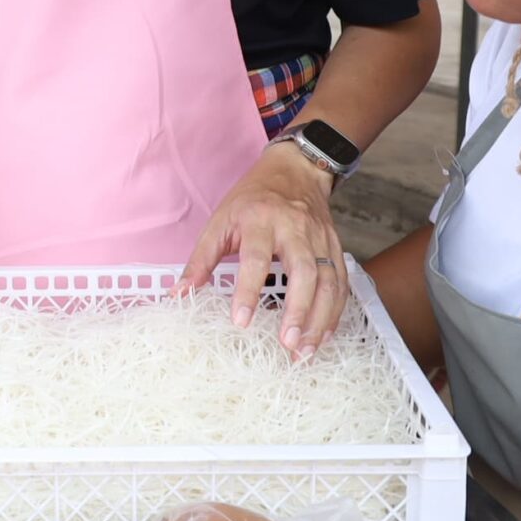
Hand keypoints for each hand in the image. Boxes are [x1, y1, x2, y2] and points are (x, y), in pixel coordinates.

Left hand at [180, 142, 347, 359]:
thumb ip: (201, 259)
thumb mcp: (219, 220)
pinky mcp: (336, 247)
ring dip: (320, 319)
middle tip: (288, 344)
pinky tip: (323, 335)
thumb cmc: (252, 199)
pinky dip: (335, 311)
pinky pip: (342, 282)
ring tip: (305, 350)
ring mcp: (320, 238)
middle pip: (304, 271)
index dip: (248, 291)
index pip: (256, 258)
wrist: (295, 170)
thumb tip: (178, 294)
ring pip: (329, 281)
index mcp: (260, 220)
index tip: (241, 322)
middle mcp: (295, 228)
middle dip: (298, 311)